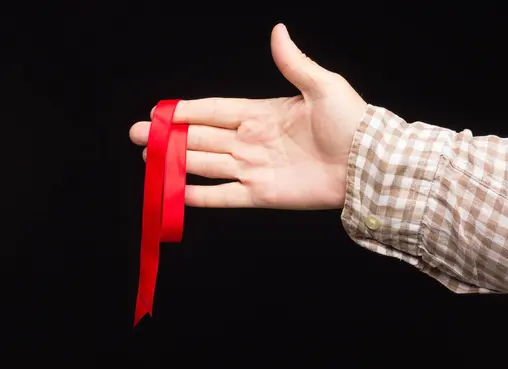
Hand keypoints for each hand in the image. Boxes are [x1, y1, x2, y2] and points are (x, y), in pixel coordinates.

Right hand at [129, 23, 366, 209]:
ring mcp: (254, 169)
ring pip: (205, 165)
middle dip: (168, 137)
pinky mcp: (261, 194)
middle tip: (137, 135)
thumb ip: (293, 63)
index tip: (159, 110)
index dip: (186, 110)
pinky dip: (198, 196)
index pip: (214, 110)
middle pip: (201, 137)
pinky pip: (223, 196)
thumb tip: (278, 30)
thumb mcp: (322, 85)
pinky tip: (175, 193)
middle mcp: (252, 141)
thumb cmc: (350, 122)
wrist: (367, 164)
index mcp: (262, 113)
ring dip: (176, 163)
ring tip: (148, 161)